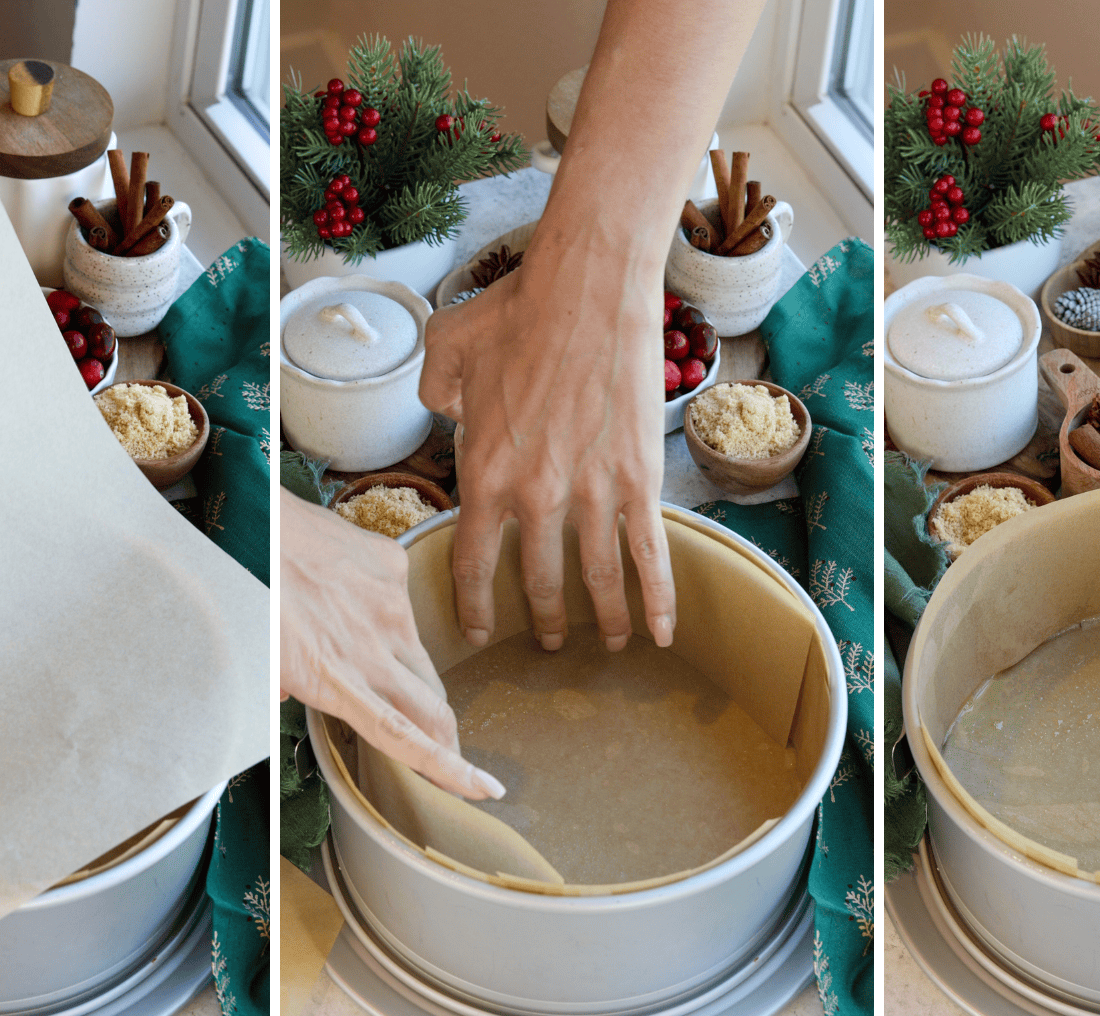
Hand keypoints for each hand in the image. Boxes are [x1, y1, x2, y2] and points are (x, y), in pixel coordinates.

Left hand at [279, 489, 504, 801]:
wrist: (255, 521)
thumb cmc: (247, 591)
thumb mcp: (259, 660)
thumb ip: (282, 688)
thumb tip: (287, 695)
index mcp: (335, 681)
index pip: (405, 737)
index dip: (450, 768)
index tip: (485, 787)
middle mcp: (372, 649)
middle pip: (433, 709)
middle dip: (449, 740)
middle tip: (452, 753)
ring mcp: (390, 607)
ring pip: (423, 661)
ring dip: (412, 678)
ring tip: (374, 661)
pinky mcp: (394, 568)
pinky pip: (405, 604)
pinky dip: (386, 612)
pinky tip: (352, 598)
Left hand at [418, 239, 674, 654]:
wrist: (586, 289)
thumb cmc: (516, 311)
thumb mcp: (446, 350)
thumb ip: (435, 393)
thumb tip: (446, 414)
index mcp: (482, 472)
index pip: (471, 561)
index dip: (474, 606)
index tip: (478, 632)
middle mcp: (534, 496)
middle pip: (537, 581)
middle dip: (545, 620)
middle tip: (551, 642)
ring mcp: (590, 493)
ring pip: (598, 580)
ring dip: (605, 619)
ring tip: (610, 642)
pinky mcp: (638, 481)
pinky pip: (650, 555)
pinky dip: (659, 600)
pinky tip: (664, 632)